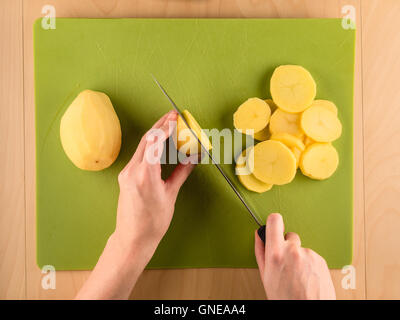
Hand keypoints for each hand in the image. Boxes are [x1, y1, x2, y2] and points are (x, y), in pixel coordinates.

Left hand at [76, 111, 194, 298]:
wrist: (132, 238)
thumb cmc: (153, 222)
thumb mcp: (170, 194)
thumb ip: (182, 172)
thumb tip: (194, 158)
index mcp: (145, 174)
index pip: (155, 142)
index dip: (166, 127)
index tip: (176, 118)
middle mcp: (132, 170)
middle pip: (146, 139)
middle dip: (160, 125)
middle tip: (173, 115)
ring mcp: (126, 173)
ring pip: (142, 146)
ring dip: (155, 133)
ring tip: (168, 125)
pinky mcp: (125, 176)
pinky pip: (139, 155)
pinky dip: (150, 146)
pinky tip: (159, 144)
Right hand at [255, 213, 335, 299]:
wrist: (308, 311)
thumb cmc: (286, 299)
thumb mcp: (266, 276)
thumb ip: (261, 251)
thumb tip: (259, 236)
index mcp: (276, 253)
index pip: (274, 221)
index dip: (273, 222)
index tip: (273, 224)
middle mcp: (293, 251)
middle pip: (289, 236)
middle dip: (287, 246)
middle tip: (285, 263)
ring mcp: (309, 255)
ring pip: (301, 248)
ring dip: (299, 257)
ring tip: (297, 276)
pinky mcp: (321, 260)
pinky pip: (312, 256)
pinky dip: (309, 264)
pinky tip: (306, 277)